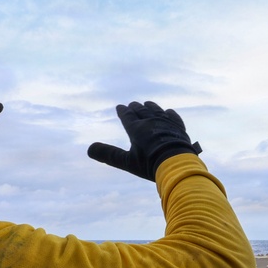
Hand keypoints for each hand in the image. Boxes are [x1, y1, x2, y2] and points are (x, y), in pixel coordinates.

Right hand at [87, 101, 201, 180]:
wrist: (177, 162)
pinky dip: (168, 114)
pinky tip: (168, 112)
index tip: (120, 107)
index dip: (123, 112)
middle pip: (141, 111)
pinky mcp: (178, 127)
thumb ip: (109, 155)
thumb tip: (89, 149)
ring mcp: (166, 123)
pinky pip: (172, 117)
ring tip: (148, 104)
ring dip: (151, 107)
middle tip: (133, 105)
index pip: (127, 116)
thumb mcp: (127, 162)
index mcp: (136, 128)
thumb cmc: (150, 163)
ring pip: (157, 111)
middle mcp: (150, 121)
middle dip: (136, 108)